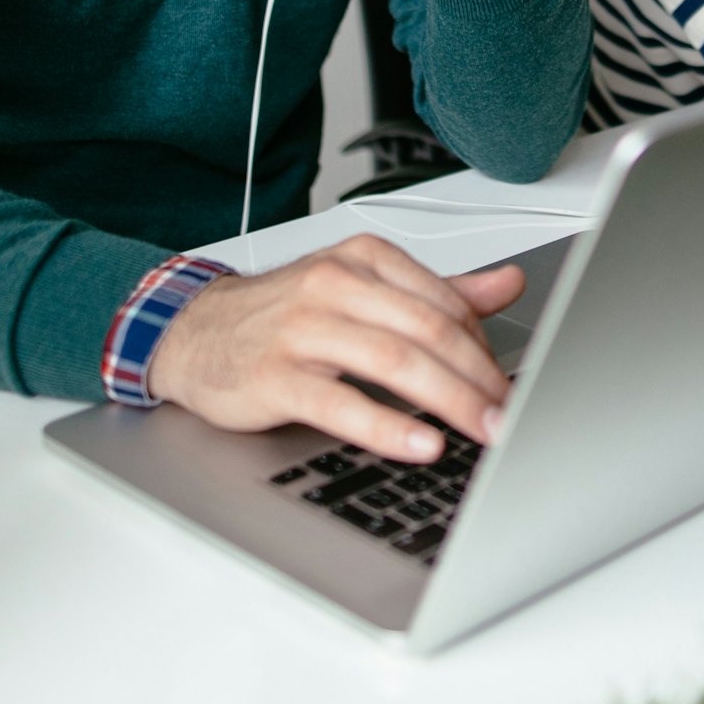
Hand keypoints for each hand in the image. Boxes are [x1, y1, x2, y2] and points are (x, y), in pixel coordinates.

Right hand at [147, 234, 524, 460]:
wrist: (193, 332)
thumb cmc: (283, 314)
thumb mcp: (362, 288)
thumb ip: (438, 291)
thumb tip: (508, 284)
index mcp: (364, 259)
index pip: (446, 303)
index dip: (487, 349)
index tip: (510, 386)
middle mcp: (336, 285)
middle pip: (430, 331)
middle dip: (481, 379)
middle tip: (510, 416)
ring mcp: (303, 329)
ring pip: (396, 362)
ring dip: (451, 402)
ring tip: (484, 432)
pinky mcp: (275, 376)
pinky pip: (342, 404)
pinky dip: (388, 426)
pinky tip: (421, 444)